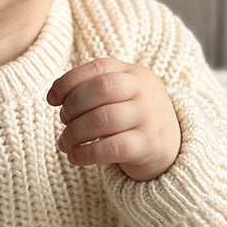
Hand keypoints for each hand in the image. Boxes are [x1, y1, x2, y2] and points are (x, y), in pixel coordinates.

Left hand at [47, 58, 180, 180]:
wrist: (174, 145)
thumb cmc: (134, 117)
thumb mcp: (121, 94)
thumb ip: (92, 89)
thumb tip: (55, 96)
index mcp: (133, 73)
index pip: (97, 68)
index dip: (69, 82)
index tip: (52, 99)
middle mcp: (144, 90)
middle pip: (101, 89)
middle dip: (73, 106)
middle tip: (64, 122)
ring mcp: (150, 117)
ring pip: (104, 119)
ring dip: (75, 133)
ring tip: (65, 143)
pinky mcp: (150, 145)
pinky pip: (114, 147)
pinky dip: (87, 153)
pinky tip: (75, 157)